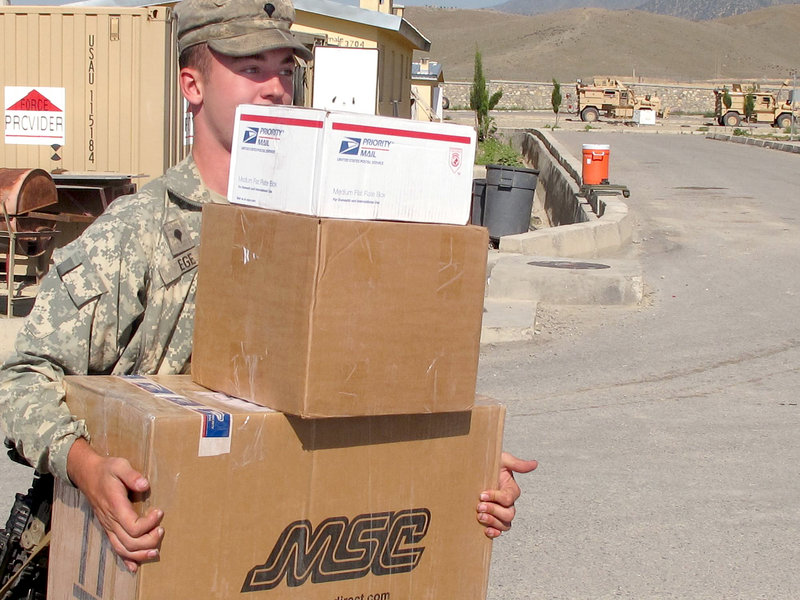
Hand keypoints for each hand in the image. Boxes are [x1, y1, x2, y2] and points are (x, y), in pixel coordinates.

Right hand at [67, 439, 163, 572]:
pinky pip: (115, 548)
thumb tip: (145, 485)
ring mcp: (108, 526)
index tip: (159, 511)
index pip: (133, 526)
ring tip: (156, 552)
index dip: (149, 524)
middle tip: (161, 530)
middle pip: (130, 542)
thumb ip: (132, 475)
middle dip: (149, 541)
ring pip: (122, 549)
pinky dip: (126, 559)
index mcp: (115, 506)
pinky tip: (134, 566)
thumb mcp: (119, 465)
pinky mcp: (108, 528)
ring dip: (140, 554)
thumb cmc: (106, 470)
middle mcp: (110, 520)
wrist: (87, 474)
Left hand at [477, 451, 537, 538]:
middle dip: (493, 511)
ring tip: (479, 516)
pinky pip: (498, 531)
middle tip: (479, 506)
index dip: (495, 497)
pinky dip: (494, 533)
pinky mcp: (492, 518)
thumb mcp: (503, 460)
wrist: (476, 470)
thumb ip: (517, 464)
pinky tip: (486, 530)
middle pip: (508, 514)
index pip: (507, 498)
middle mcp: (508, 503)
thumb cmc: (491, 465)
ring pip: (504, 524)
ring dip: (492, 522)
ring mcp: (501, 512)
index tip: (482, 494)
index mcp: (511, 490)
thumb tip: (535, 464)